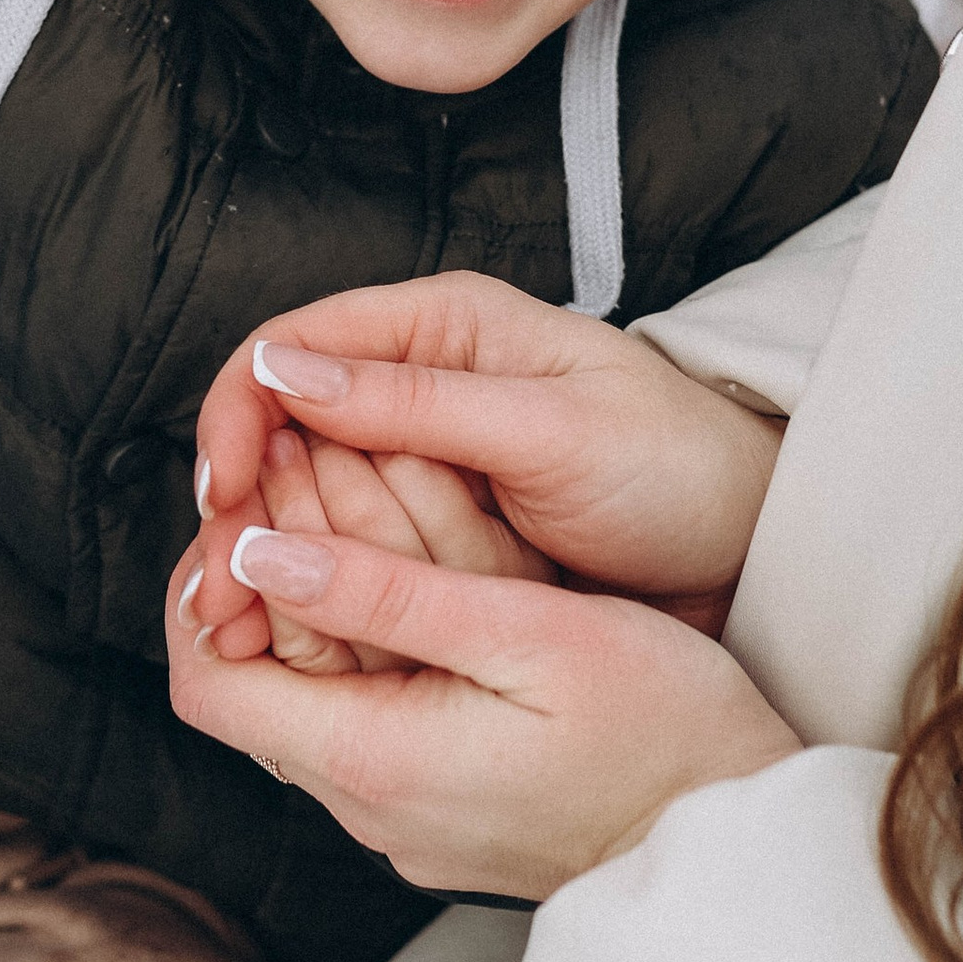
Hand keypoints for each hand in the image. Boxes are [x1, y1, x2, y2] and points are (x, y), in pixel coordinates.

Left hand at [167, 520, 797, 897]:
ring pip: (322, 685)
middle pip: (263, 674)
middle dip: (275, 557)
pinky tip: (425, 570)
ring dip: (331, 586)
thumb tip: (258, 556)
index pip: (209, 680)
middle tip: (315, 456)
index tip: (250, 500)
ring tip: (370, 486)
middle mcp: (371, 805)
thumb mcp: (528, 634)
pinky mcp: (447, 810)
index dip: (206, 584)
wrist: (745, 841)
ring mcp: (407, 817)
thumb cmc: (663, 732)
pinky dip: (382, 636)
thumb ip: (387, 593)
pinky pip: (378, 715)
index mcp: (376, 761)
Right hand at [189, 273, 780, 632]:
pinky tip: (290, 633)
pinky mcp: (437, 527)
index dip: (240, 414)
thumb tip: (285, 372)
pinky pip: (348, 546)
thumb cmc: (675, 468)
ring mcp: (425, 458)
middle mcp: (418, 383)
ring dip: (264, 551)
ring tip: (238, 623)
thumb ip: (421, 402)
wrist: (749, 545)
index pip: (293, 347)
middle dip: (238, 499)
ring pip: (304, 494)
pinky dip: (312, 584)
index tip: (222, 493)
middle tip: (213, 583)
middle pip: (280, 425)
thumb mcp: (553, 431)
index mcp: (441, 328)